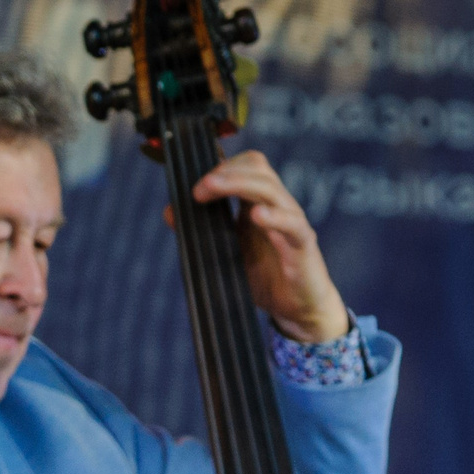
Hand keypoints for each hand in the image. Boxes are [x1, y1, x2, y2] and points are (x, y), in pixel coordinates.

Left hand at [171, 148, 348, 343]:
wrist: (299, 307)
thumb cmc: (266, 275)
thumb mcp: (226, 252)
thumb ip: (202, 231)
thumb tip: (169, 212)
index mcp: (260, 202)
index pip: (247, 166)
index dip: (222, 167)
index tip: (195, 185)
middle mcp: (278, 205)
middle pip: (258, 169)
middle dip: (225, 172)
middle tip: (198, 188)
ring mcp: (292, 222)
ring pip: (271, 189)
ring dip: (239, 184)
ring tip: (212, 189)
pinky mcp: (303, 244)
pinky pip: (292, 223)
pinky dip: (274, 216)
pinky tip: (257, 216)